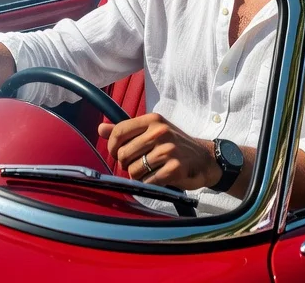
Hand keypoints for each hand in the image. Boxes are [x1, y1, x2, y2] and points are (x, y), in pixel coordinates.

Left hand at [98, 113, 219, 189]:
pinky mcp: (175, 168)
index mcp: (153, 120)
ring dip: (138, 176)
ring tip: (149, 172)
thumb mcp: (153, 131)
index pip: (119, 132)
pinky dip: (149, 184)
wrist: (204, 159)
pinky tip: (158, 178)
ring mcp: (168, 150)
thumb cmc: (174, 144)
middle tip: (138, 165)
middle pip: (123, 154)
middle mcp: (160, 132)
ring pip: (134, 170)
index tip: (116, 154)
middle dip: (126, 164)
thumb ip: (126, 131)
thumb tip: (100, 129)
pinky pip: (148, 182)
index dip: (111, 147)